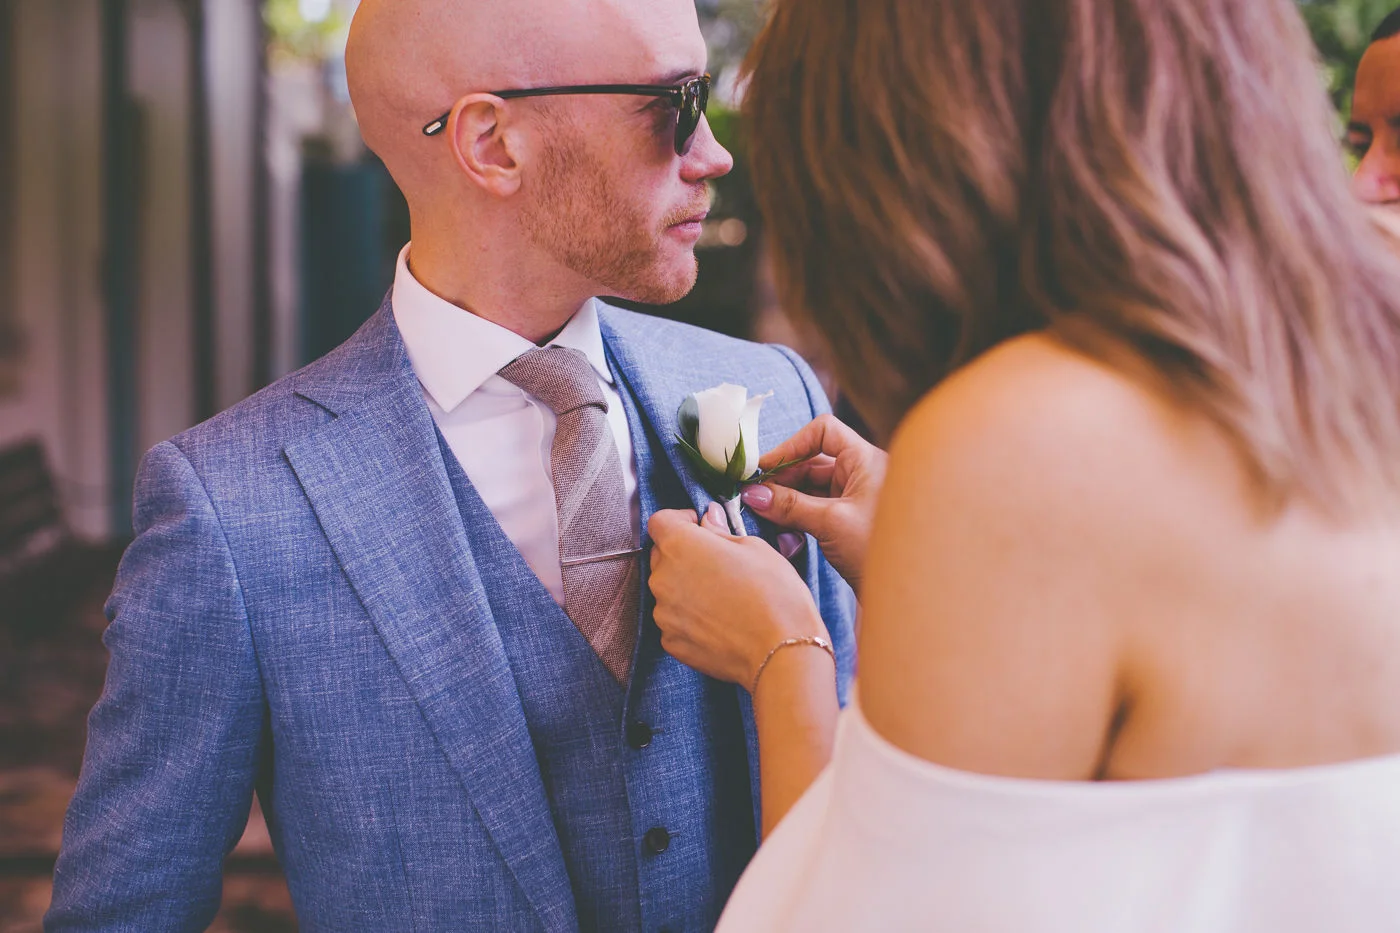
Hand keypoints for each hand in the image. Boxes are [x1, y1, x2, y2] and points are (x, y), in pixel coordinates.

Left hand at [649, 504, 827, 689]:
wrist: (779, 652)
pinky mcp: (671, 641)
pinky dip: (690, 616)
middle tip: (718, 561)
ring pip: (668, 589)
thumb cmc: (774, 597)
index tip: (700, 526)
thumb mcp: (755, 548)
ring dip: (687, 586)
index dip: (680, 519)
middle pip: (662, 555)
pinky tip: (719, 619)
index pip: (660, 521)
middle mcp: (663, 578)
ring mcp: (664, 613)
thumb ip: (721, 531)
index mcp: (681, 545)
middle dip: (684, 553)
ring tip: (723, 595)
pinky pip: (674, 619)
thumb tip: (709, 522)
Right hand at [740, 414, 887, 595]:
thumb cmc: (880, 550)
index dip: (792, 446)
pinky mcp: (849, 520)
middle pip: (812, 461)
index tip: (765, 468)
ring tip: (765, 514)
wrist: (903, 594)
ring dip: (787, 499)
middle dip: (783, 478)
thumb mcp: (831, 523)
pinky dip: (798, 514)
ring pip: (812, 487)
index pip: (824, 432)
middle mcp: (862, 473)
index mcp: (866, 460)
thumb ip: (790, 506)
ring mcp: (856, 497)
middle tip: (755, 496)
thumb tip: (752, 494)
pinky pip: (817, 507)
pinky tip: (782, 529)